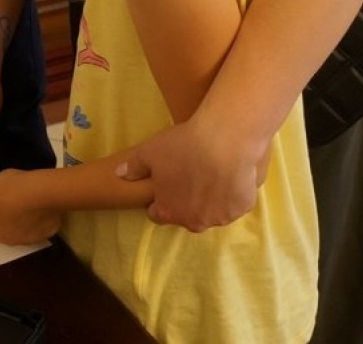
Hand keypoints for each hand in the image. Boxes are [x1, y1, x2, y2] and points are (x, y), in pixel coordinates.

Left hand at [0, 170, 59, 244]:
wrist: (43, 191)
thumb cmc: (10, 190)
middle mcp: (9, 241)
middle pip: (4, 227)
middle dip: (8, 214)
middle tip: (12, 194)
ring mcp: (30, 239)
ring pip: (22, 228)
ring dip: (23, 217)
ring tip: (27, 197)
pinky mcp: (46, 233)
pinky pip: (40, 226)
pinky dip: (39, 217)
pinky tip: (40, 204)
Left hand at [116, 117, 268, 229]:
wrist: (225, 142)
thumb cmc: (184, 147)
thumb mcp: (150, 152)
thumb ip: (134, 167)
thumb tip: (120, 174)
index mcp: (169, 210)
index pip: (158, 214)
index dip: (159, 200)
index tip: (165, 186)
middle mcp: (195, 221)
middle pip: (186, 215)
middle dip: (186, 202)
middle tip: (190, 178)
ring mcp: (221, 217)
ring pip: (212, 211)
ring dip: (210, 199)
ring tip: (212, 175)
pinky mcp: (242, 207)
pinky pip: (234, 203)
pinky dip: (232, 193)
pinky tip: (231, 174)